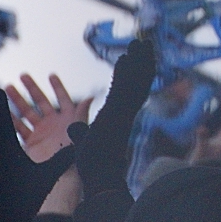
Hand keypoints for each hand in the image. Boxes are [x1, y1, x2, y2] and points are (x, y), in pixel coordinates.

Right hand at [6, 74, 92, 162]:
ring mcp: (42, 133)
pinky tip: (3, 109)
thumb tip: (90, 97)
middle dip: (33, 88)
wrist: (63, 179)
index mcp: (69, 119)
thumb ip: (82, 115)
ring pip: (28, 112)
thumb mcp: (81, 132)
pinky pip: (20, 128)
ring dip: (18, 100)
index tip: (51, 75)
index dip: (57, 87)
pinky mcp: (31, 143)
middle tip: (23, 75)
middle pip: (42, 101)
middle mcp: (55, 124)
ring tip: (7, 87)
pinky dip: (12, 118)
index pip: (63, 99)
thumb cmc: (76, 156)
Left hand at [67, 39, 155, 196]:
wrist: (99, 179)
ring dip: (138, 61)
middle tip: (145, 43)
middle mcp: (124, 112)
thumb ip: (81, 131)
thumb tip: (74, 126)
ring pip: (134, 81)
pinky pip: (123, 90)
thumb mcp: (84, 143)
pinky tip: (124, 59)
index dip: (133, 72)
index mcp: (118, 116)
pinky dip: (126, 74)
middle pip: (138, 81)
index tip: (133, 57)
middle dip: (142, 61)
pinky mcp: (116, 114)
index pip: (128, 89)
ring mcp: (122, 112)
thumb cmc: (94, 166)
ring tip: (141, 43)